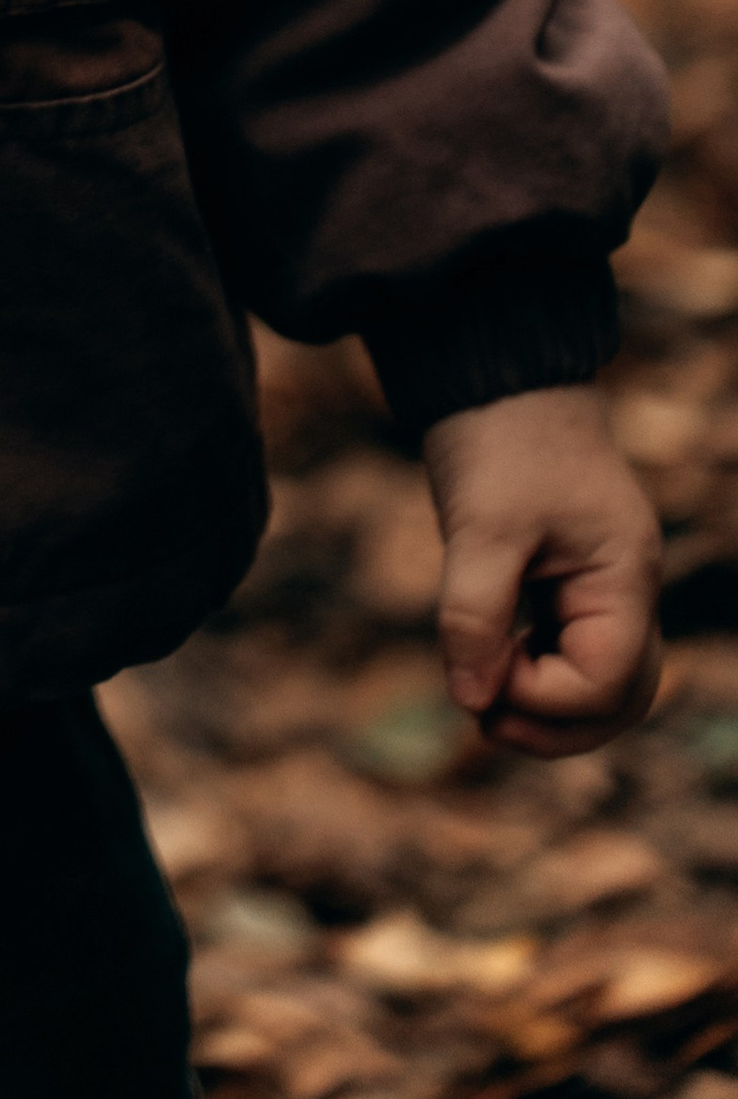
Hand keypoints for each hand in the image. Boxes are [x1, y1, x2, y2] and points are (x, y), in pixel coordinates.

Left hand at [423, 382, 661, 758]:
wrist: (499, 371)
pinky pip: (573, 648)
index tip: (484, 679)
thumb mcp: (480, 528)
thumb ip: (475, 617)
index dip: (545, 698)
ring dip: (549, 707)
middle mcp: (626, 588)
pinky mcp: (572, 577)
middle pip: (620, 697)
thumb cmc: (498, 438)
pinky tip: (491, 665)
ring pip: (601, 680)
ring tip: (483, 705)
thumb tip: (472, 702)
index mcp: (624, 577)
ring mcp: (603, 583)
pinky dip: (539, 671)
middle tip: (486, 724)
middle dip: (558, 726)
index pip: (608, 680)